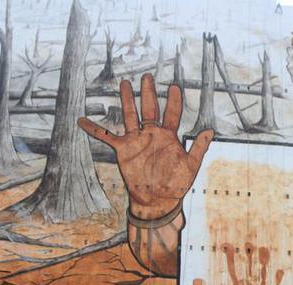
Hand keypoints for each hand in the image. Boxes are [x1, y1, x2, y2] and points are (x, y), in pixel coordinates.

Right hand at [77, 74, 213, 219]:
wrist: (157, 200)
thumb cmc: (175, 184)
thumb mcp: (191, 166)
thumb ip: (199, 147)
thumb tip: (210, 130)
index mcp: (168, 137)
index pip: (171, 114)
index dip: (173, 101)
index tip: (174, 87)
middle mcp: (151, 135)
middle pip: (149, 109)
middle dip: (148, 93)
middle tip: (147, 77)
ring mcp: (137, 141)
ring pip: (130, 116)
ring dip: (128, 100)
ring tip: (125, 84)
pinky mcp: (124, 150)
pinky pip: (107, 137)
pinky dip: (95, 129)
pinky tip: (82, 120)